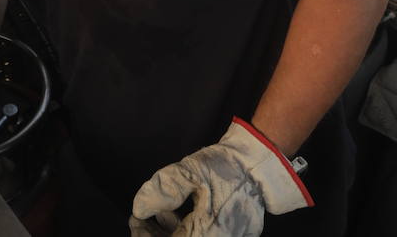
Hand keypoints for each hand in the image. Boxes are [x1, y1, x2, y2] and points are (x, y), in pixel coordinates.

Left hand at [129, 119, 311, 236]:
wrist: (260, 166)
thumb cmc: (226, 167)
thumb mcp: (191, 171)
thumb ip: (163, 190)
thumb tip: (139, 209)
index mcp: (208, 234)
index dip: (145, 236)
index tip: (135, 221)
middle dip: (156, 236)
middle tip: (142, 220)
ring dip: (170, 234)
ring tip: (158, 215)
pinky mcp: (233, 236)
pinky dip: (185, 230)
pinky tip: (176, 214)